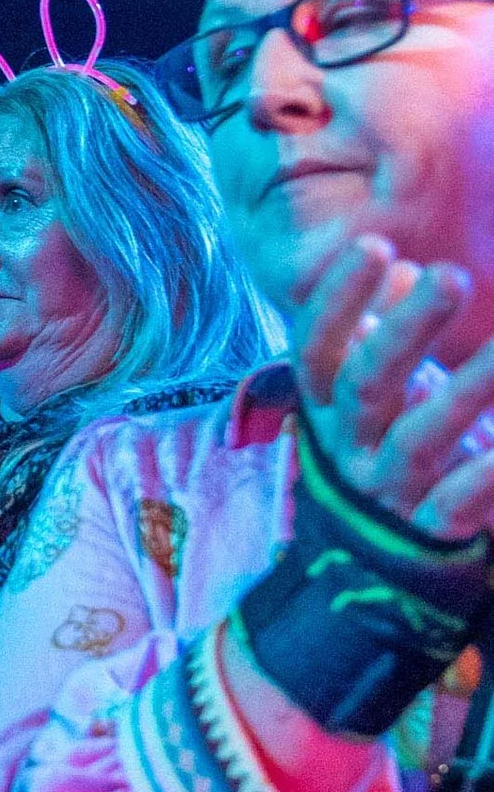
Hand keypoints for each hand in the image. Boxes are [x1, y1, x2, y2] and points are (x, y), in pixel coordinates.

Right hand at [291, 234, 493, 542]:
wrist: (381, 546)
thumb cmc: (386, 435)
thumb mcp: (371, 380)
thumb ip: (380, 324)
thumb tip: (407, 268)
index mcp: (325, 404)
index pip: (315, 346)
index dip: (340, 298)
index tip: (378, 245)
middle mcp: (349, 445)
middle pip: (368, 383)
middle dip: (408, 328)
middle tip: (452, 276)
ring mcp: (388, 490)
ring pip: (419, 439)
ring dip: (466, 389)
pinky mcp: (429, 530)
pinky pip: (457, 504)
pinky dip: (484, 476)